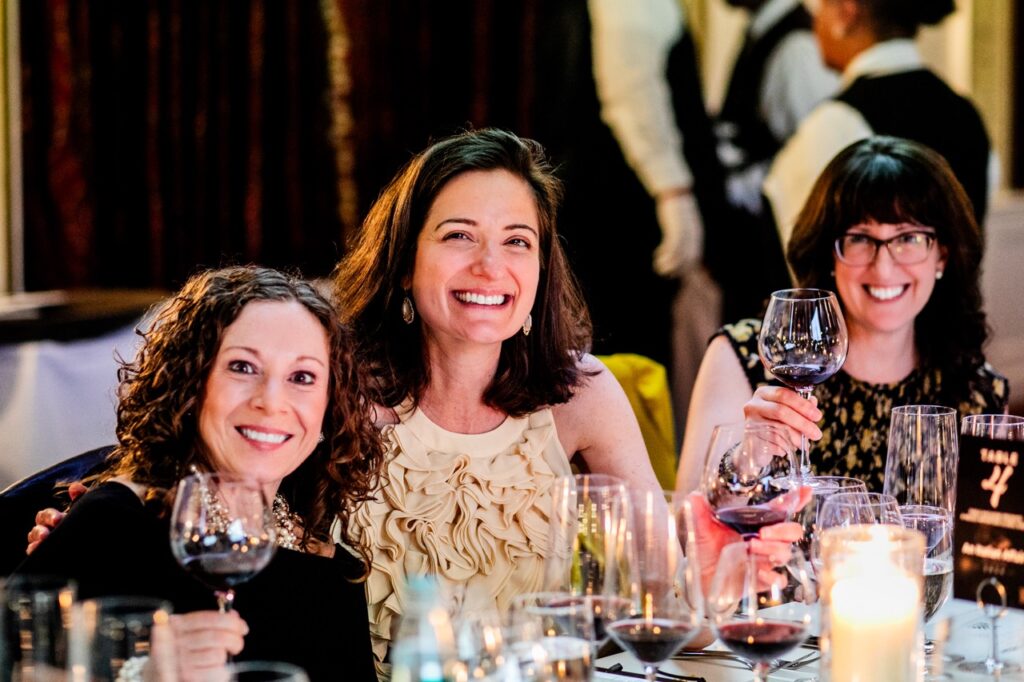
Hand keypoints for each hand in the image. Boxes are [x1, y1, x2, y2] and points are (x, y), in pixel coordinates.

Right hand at [25, 482, 86, 554]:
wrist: (100, 543)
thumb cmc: (91, 523)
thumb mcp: (88, 510)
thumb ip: (83, 497)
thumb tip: (74, 488)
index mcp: (55, 519)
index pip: (45, 515)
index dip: (50, 516)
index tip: (58, 520)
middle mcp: (48, 530)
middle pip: (37, 528)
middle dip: (40, 530)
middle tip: (46, 535)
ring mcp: (46, 543)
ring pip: (34, 540)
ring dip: (36, 541)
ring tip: (41, 543)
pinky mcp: (47, 554)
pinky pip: (35, 553)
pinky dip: (33, 551)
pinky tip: (36, 550)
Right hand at [169, 611, 247, 679]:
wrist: (163, 675)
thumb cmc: (183, 651)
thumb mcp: (192, 631)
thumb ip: (212, 622)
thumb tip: (233, 615)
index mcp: (177, 623)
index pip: (211, 619)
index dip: (232, 622)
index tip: (243, 628)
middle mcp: (176, 641)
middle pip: (218, 637)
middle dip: (235, 640)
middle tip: (237, 645)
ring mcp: (180, 661)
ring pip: (218, 654)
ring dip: (225, 657)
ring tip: (221, 658)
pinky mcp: (186, 676)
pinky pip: (216, 671)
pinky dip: (221, 671)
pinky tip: (215, 669)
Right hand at [653, 190, 702, 276]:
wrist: (676, 193)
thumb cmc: (678, 207)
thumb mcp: (684, 221)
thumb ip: (686, 232)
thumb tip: (680, 241)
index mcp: (697, 235)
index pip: (695, 258)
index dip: (685, 268)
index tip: (674, 272)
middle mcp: (693, 236)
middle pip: (688, 260)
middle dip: (677, 270)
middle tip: (665, 273)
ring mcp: (685, 233)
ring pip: (679, 256)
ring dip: (668, 265)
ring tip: (659, 268)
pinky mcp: (675, 229)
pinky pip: (671, 247)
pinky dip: (665, 254)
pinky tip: (656, 255)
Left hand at [687, 490, 810, 593]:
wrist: (697, 575)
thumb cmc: (705, 547)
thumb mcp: (700, 527)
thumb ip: (698, 511)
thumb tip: (694, 496)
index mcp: (754, 522)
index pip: (780, 509)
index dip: (796, 500)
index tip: (806, 491)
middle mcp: (765, 540)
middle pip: (792, 532)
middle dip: (783, 530)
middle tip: (763, 533)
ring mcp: (765, 560)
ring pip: (785, 553)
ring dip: (772, 549)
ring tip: (751, 547)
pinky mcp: (761, 580)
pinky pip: (779, 580)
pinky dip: (773, 576)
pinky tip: (760, 571)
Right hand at [743, 386, 822, 453]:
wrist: (756, 445)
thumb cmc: (773, 425)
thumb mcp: (787, 412)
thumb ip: (800, 406)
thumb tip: (813, 402)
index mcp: (764, 393)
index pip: (784, 394)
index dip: (803, 405)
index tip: (817, 416)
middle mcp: (753, 405)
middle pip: (781, 411)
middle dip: (802, 424)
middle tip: (816, 434)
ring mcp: (750, 422)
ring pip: (778, 430)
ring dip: (796, 439)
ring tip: (802, 443)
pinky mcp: (750, 439)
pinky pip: (773, 444)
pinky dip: (785, 447)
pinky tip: (786, 447)